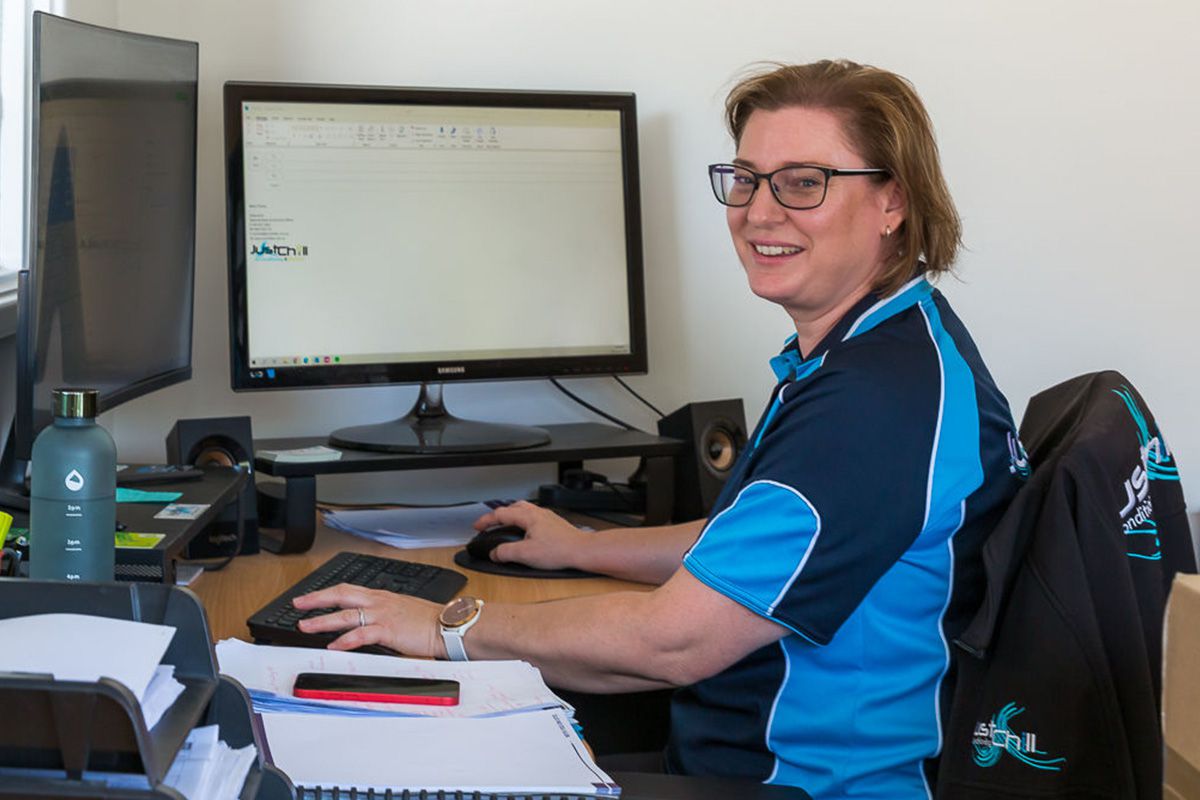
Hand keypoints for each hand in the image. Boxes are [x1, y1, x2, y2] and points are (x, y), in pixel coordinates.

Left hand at [293, 583, 445, 655]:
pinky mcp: (388, 630)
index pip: (348, 589)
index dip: (327, 592)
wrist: (447, 625)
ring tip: (305, 626)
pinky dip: (345, 640)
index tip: (311, 597)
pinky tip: (333, 646)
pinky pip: (361, 634)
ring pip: (345, 614)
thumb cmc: (429, 621)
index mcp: (382, 596)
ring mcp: (382, 614)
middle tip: (298, 604)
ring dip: (322, 620)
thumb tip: (369, 623)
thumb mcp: (402, 611)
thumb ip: (384, 614)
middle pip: (341, 594)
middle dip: (316, 599)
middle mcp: (379, 601)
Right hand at [473, 501, 589, 569]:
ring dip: (512, 516)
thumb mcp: (526, 554)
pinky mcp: (555, 524)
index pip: (500, 513)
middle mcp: (538, 513)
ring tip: (506, 525)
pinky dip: (524, 521)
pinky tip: (526, 532)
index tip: (477, 526)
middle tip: (490, 524)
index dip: (486, 520)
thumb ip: (506, 552)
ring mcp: (547, 517)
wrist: (582, 551)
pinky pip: (534, 517)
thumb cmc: (560, 550)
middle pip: (513, 507)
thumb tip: (494, 553)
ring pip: (525, 510)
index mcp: (528, 516)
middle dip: (499, 515)